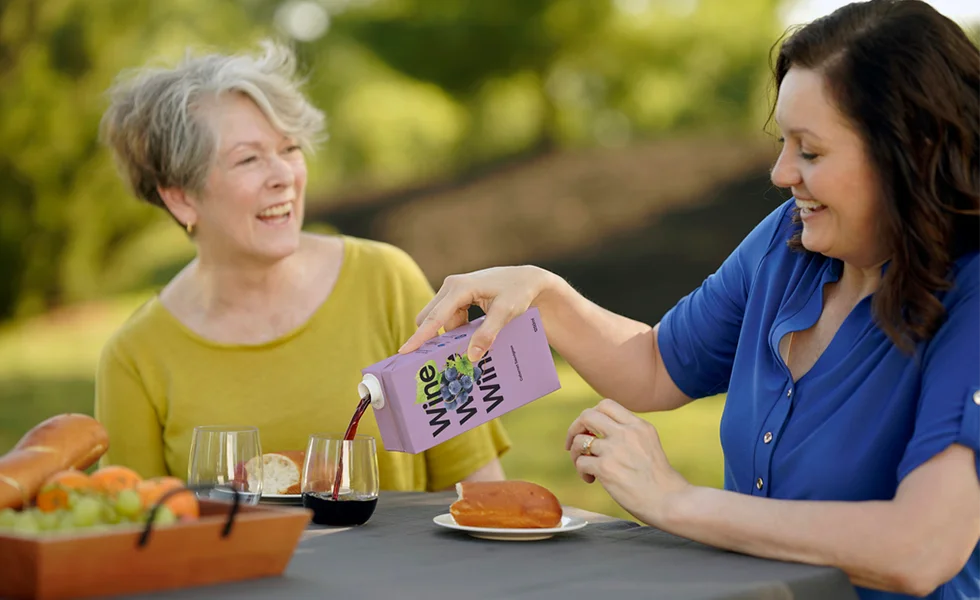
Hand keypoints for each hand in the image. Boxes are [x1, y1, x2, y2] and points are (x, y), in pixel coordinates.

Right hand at [398, 265, 557, 361]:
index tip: (404, 351)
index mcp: (459, 287)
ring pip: (440, 320)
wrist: (526, 280)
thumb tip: (470, 356)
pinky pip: (448, 318)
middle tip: (445, 359)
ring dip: (451, 335)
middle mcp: (451, 286)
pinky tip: (472, 339)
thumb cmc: (518, 292)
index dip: (420, 336)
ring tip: (469, 348)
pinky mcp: (458, 297)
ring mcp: (453, 291)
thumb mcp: (506, 313)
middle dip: (436, 339)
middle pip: (430, 318)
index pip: (434, 317)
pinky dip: (457, 330)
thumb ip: (487, 334)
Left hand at [566, 399, 691, 525]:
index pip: (606, 404)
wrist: (670, 502)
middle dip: (575, 428)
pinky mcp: (606, 469)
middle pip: (587, 415)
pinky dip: (581, 472)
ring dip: (575, 454)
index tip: (590, 430)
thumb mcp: (649, 445)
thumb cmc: (660, 481)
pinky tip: (592, 480)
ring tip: (585, 467)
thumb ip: (629, 436)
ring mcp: (615, 450)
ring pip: (579, 441)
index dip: (592, 415)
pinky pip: (580, 462)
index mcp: (639, 425)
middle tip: (575, 444)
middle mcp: (626, 433)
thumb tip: (597, 437)